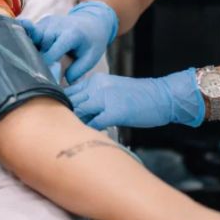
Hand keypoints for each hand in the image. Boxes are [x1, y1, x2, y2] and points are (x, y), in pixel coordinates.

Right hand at [19, 0, 118, 82]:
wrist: (92, 21)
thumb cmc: (92, 42)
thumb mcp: (91, 58)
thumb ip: (76, 71)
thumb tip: (61, 83)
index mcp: (70, 34)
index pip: (50, 54)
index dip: (45, 68)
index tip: (46, 78)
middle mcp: (56, 25)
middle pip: (37, 46)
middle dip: (36, 59)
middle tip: (39, 71)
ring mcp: (47, 22)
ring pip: (30, 40)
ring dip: (32, 51)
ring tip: (35, 61)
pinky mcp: (42, 21)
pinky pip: (31, 35)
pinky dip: (31, 44)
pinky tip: (34, 52)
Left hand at [66, 69, 203, 128]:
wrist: (163, 96)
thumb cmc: (139, 97)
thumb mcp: (112, 89)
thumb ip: (94, 96)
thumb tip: (77, 112)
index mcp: (96, 80)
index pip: (68, 90)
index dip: (60, 105)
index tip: (55, 118)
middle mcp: (97, 86)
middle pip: (69, 101)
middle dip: (62, 116)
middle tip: (59, 131)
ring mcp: (105, 98)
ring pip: (78, 111)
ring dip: (74, 125)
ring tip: (71, 137)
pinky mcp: (115, 111)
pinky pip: (93, 124)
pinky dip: (89, 132)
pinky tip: (89, 140)